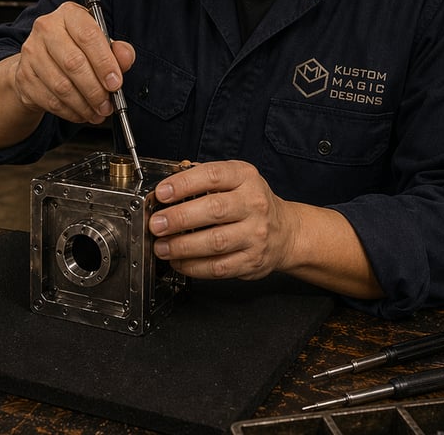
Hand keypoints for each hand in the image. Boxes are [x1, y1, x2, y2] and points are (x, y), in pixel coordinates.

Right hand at [12, 1, 134, 124]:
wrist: (41, 60)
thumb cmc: (75, 48)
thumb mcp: (101, 44)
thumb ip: (117, 51)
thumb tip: (126, 58)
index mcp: (69, 14)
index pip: (88, 36)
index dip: (104, 63)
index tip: (116, 83)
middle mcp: (46, 28)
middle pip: (74, 63)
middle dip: (95, 90)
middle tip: (108, 104)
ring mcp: (31, 52)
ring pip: (62, 86)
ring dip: (84, 105)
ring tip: (98, 112)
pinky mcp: (24, 76)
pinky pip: (50, 100)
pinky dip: (70, 112)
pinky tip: (82, 113)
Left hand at [148, 160, 295, 280]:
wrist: (286, 232)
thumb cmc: (251, 202)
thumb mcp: (235, 179)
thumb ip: (203, 176)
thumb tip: (170, 180)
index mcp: (245, 177)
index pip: (212, 175)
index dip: (184, 184)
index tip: (162, 193)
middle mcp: (254, 204)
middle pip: (213, 210)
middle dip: (179, 218)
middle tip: (156, 224)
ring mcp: (255, 234)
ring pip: (215, 242)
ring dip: (182, 246)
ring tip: (161, 247)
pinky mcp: (252, 260)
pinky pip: (219, 267)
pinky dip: (194, 267)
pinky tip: (178, 262)